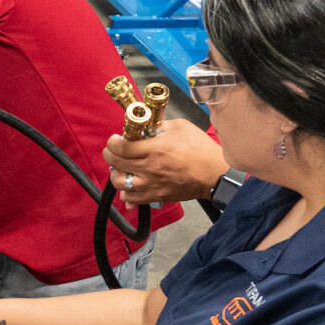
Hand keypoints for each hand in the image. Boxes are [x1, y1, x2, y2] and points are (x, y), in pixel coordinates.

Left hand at [101, 117, 225, 204]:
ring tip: (121, 168)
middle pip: (115, 163)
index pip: (121, 147)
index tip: (114, 139)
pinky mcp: (156, 197)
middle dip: (110, 154)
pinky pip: (132, 199)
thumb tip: (144, 126)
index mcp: (154, 150)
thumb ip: (159, 125)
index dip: (113, 142)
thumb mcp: (180, 127)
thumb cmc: (200, 148)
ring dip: (116, 174)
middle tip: (113, 150)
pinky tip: (129, 186)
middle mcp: (149, 169)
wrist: (215, 174)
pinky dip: (126, 194)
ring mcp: (151, 185)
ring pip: (119, 183)